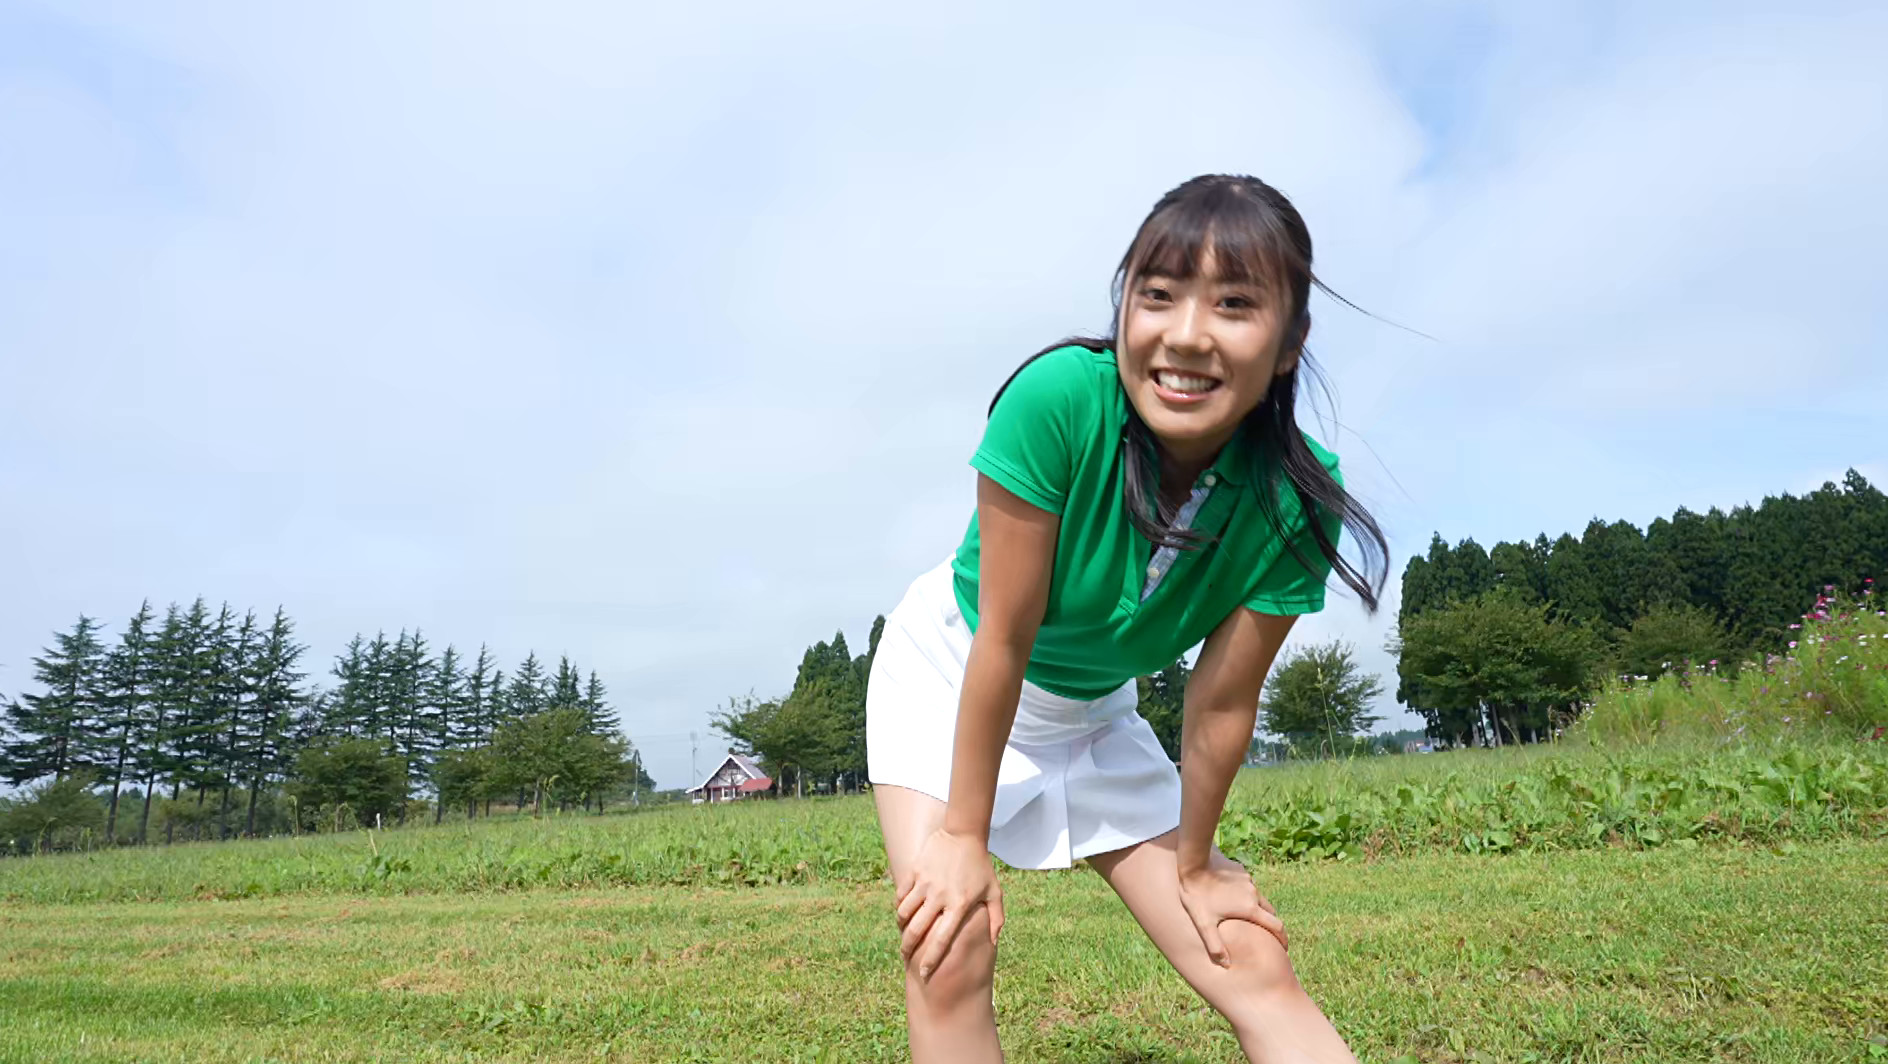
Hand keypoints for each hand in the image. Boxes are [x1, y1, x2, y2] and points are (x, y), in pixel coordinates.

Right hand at [895, 828, 1004, 978]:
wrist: (964, 833)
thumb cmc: (981, 865)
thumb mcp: (994, 892)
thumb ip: (995, 918)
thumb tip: (994, 943)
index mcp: (960, 905)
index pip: (942, 940)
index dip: (931, 960)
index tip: (924, 973)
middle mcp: (940, 896)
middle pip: (917, 930)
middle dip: (908, 948)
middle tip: (905, 957)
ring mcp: (925, 883)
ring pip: (904, 913)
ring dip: (902, 927)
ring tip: (904, 934)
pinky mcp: (915, 871)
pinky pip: (901, 895)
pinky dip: (899, 907)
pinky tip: (903, 913)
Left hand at [1177, 850, 1286, 966]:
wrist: (1194, 861)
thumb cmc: (1197, 894)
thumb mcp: (1204, 923)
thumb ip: (1215, 945)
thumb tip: (1226, 965)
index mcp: (1250, 908)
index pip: (1276, 926)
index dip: (1283, 939)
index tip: (1284, 949)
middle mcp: (1254, 894)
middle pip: (1270, 913)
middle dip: (1271, 925)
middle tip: (1266, 936)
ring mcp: (1248, 880)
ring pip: (1259, 898)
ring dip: (1258, 909)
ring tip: (1247, 918)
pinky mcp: (1240, 871)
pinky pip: (1248, 886)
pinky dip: (1247, 895)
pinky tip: (1233, 898)